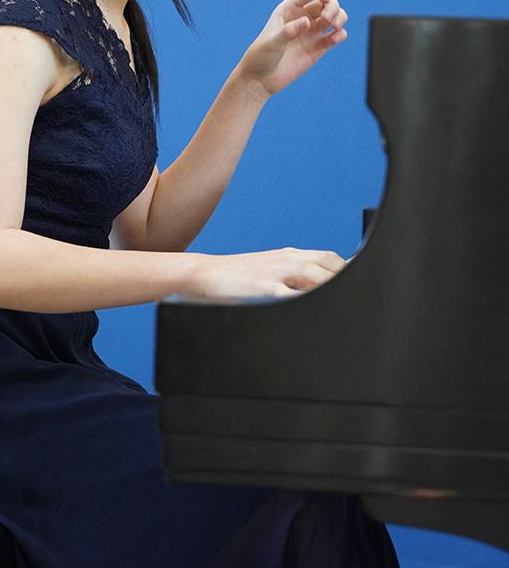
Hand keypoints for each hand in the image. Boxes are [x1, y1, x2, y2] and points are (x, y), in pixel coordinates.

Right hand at [188, 247, 346, 299]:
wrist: (203, 274)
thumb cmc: (238, 278)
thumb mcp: (271, 270)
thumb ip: (295, 276)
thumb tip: (320, 287)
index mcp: (291, 256)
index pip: (331, 259)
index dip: (349, 272)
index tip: (363, 287)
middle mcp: (288, 260)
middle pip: (329, 267)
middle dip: (346, 281)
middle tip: (359, 303)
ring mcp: (275, 273)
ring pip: (314, 276)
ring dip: (330, 288)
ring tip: (345, 310)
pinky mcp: (261, 288)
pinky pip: (287, 294)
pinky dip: (301, 300)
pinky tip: (312, 312)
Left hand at [239, 0, 347, 96]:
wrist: (261, 79)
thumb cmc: (261, 57)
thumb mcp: (272, 43)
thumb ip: (289, 31)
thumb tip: (307, 22)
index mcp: (289, 9)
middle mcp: (303, 17)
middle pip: (327, 1)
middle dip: (333, 6)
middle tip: (328, 20)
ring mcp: (312, 32)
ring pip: (335, 16)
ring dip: (341, 17)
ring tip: (334, 27)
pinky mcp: (319, 48)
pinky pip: (337, 35)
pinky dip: (341, 34)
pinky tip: (335, 39)